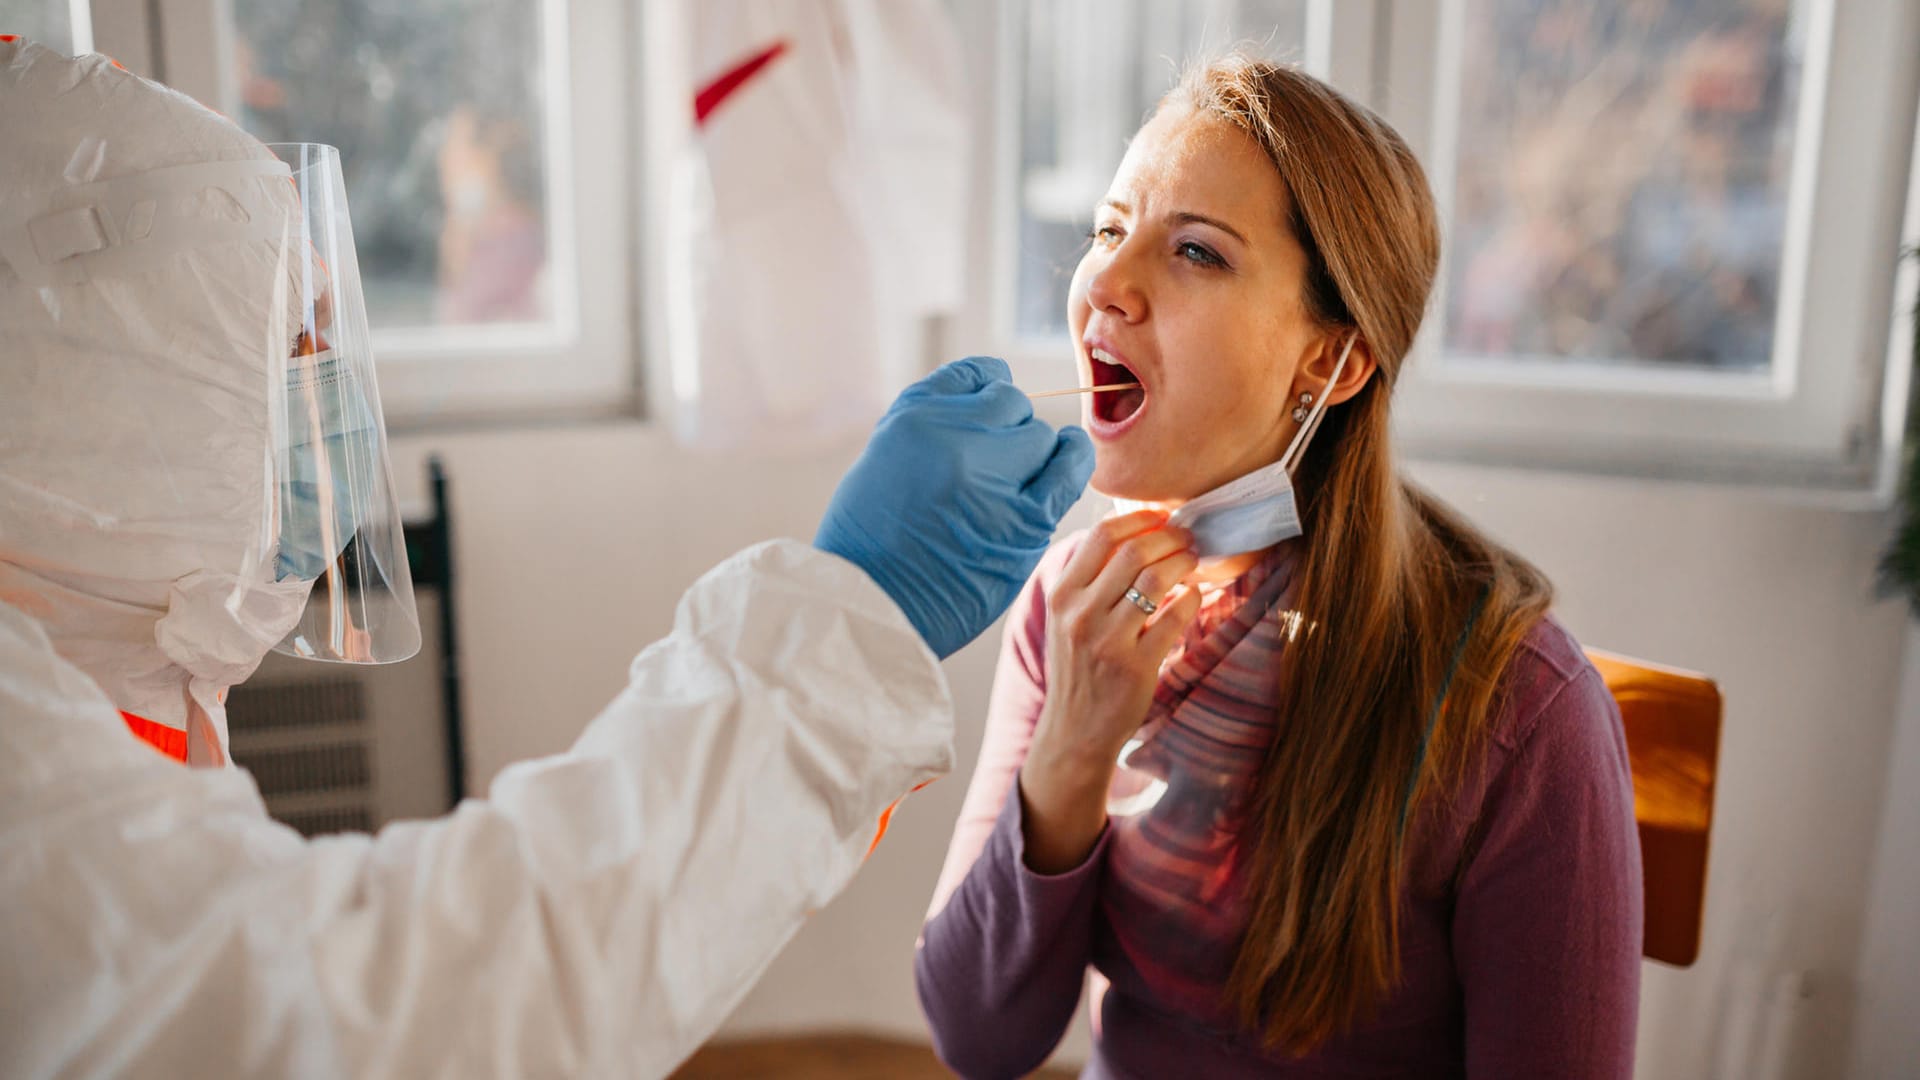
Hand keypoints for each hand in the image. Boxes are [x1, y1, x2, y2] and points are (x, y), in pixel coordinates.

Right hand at [815, 357, 1093, 658]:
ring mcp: (994, 477)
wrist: (871, 607)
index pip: (976, 377)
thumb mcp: (884, 456)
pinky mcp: (1025, 520)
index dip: (987, 397)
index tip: (985, 421)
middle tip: (989, 471)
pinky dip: (1070, 463)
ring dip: (1034, 456)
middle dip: (1006, 433)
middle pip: (1012, 407)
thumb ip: (934, 424)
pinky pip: (1069, 468)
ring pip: (1041, 437)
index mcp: (915, 416)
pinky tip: (1060, 471)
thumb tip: (987, 398)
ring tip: (1015, 484)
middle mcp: (956, 437)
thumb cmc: (870, 539)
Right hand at [1018, 510, 1204, 871]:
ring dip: (1183, 562)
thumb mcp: (1066, 618)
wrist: (1074, 730)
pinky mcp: (1137, 665)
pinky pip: (1175, 616)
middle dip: (1169, 537)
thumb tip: (1130, 530)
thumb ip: (1088, 578)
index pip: (1101, 536)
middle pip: (1133, 551)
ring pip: (1156, 578)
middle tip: (1186, 539)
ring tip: (1192, 562)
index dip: (1139, 519)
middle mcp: (1080, 614)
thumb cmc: (1077, 667)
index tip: (1161, 517)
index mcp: (1062, 595)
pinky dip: (1191, 598)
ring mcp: (1108, 640)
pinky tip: (1192, 597)